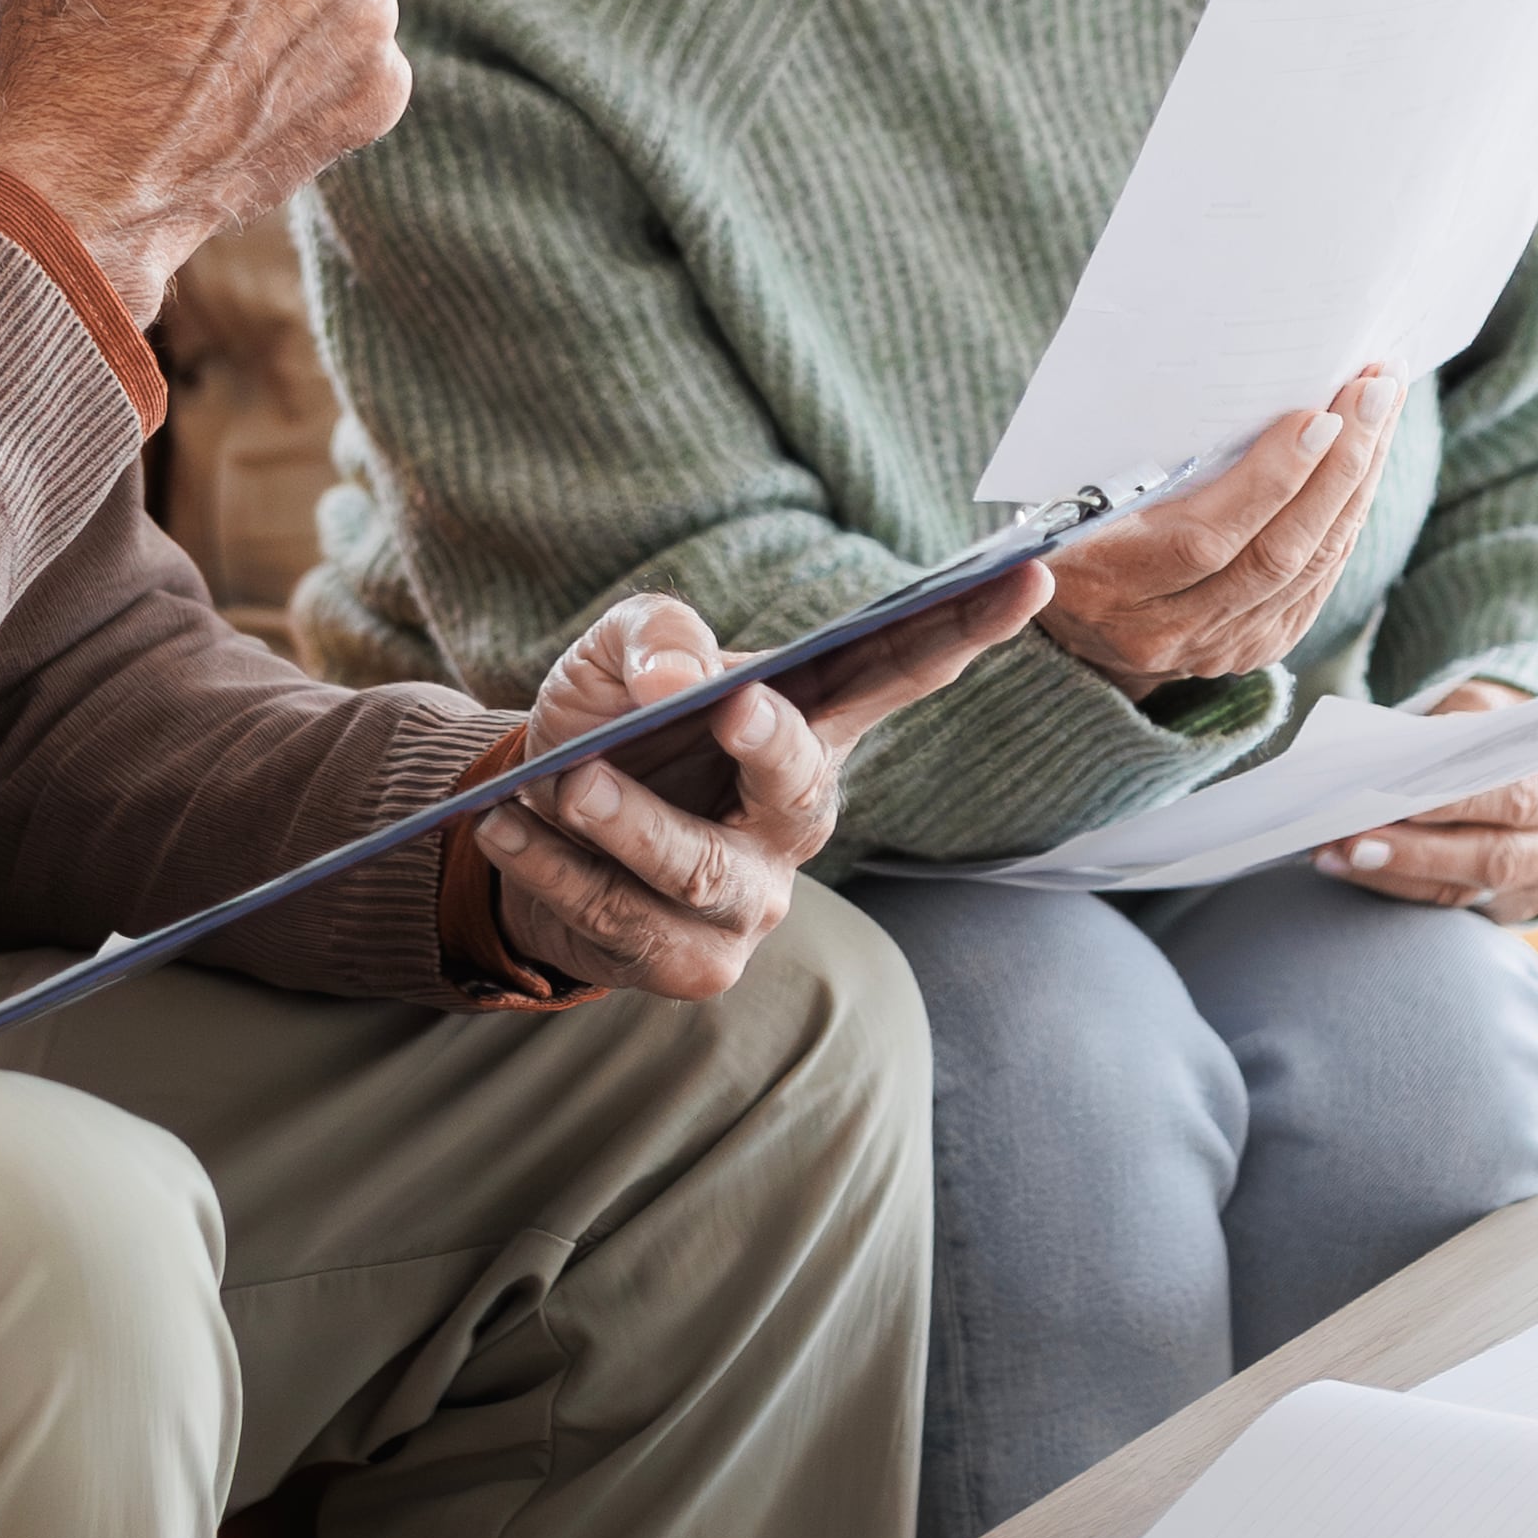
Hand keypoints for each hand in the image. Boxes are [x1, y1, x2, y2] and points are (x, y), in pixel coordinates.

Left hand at [475, 566, 1053, 1000]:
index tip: (1030, 572)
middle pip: (804, 785)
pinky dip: (559, 872)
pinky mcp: (696, 965)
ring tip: (560, 780)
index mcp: (809, 722)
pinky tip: (508, 822)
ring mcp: (756, 900)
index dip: (968, 626)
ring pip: (699, 870)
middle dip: (771, 744)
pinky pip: (626, 923)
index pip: (903, 669)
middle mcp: (798, 816)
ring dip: (625, 824)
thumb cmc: (605, 726)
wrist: (527, 826)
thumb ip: (654, 637)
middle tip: (730, 702)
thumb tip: (678, 677)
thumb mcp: (614, 657)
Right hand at [1034, 370, 1404, 698]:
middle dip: (1339, 466)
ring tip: (1383, 407)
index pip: (1207, 539)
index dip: (1271, 480)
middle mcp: (1167, 628)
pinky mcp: (1254, 647)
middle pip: (1278, 553)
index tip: (1319, 416)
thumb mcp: (1067, 491)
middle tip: (1376, 389)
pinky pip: (1317, 581)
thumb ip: (1119, 463)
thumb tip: (1209, 386)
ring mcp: (1217, 646)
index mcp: (1109, 582)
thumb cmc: (1066, 523)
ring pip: (1311, 566)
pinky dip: (1347, 517)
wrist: (1068, 619)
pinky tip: (1365, 462)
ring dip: (1357, 482)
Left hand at [1313, 679, 1537, 922]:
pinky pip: (1454, 904)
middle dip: (1416, 851)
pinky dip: (1401, 885)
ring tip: (1335, 855)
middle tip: (1350, 839)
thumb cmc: (1508, 729)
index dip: (1454, 801)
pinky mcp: (1518, 908)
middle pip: (1493, 856)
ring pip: (1468, 889)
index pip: (1516, 794)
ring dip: (1395, 873)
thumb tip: (1393, 756)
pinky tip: (1354, 869)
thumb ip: (1456, 728)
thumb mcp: (1492, 707)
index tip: (1391, 795)